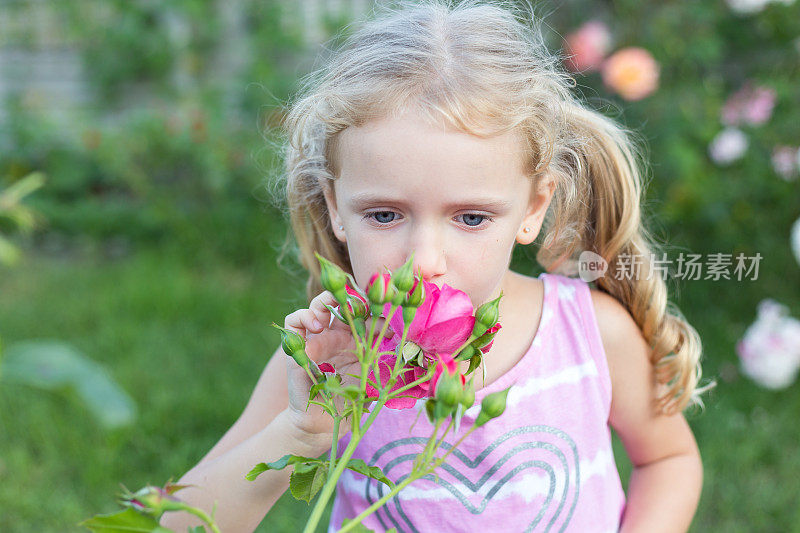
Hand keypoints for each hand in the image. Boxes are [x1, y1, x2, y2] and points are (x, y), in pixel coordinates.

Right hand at [282, 291, 387, 445]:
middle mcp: (336, 335)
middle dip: (351, 297)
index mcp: (356, 339)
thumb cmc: (352, 401)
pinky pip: (293, 321)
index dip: (376, 311)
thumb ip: (387, 361)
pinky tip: (317, 326)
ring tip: (334, 315)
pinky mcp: (297, 347)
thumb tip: (413, 348)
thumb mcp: (374, 377)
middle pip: (340, 302)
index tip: (388, 324)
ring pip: (316, 305)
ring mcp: (316, 339)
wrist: (326, 423)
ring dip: (325, 302)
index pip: (364, 313)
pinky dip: (303, 316)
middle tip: (361, 305)